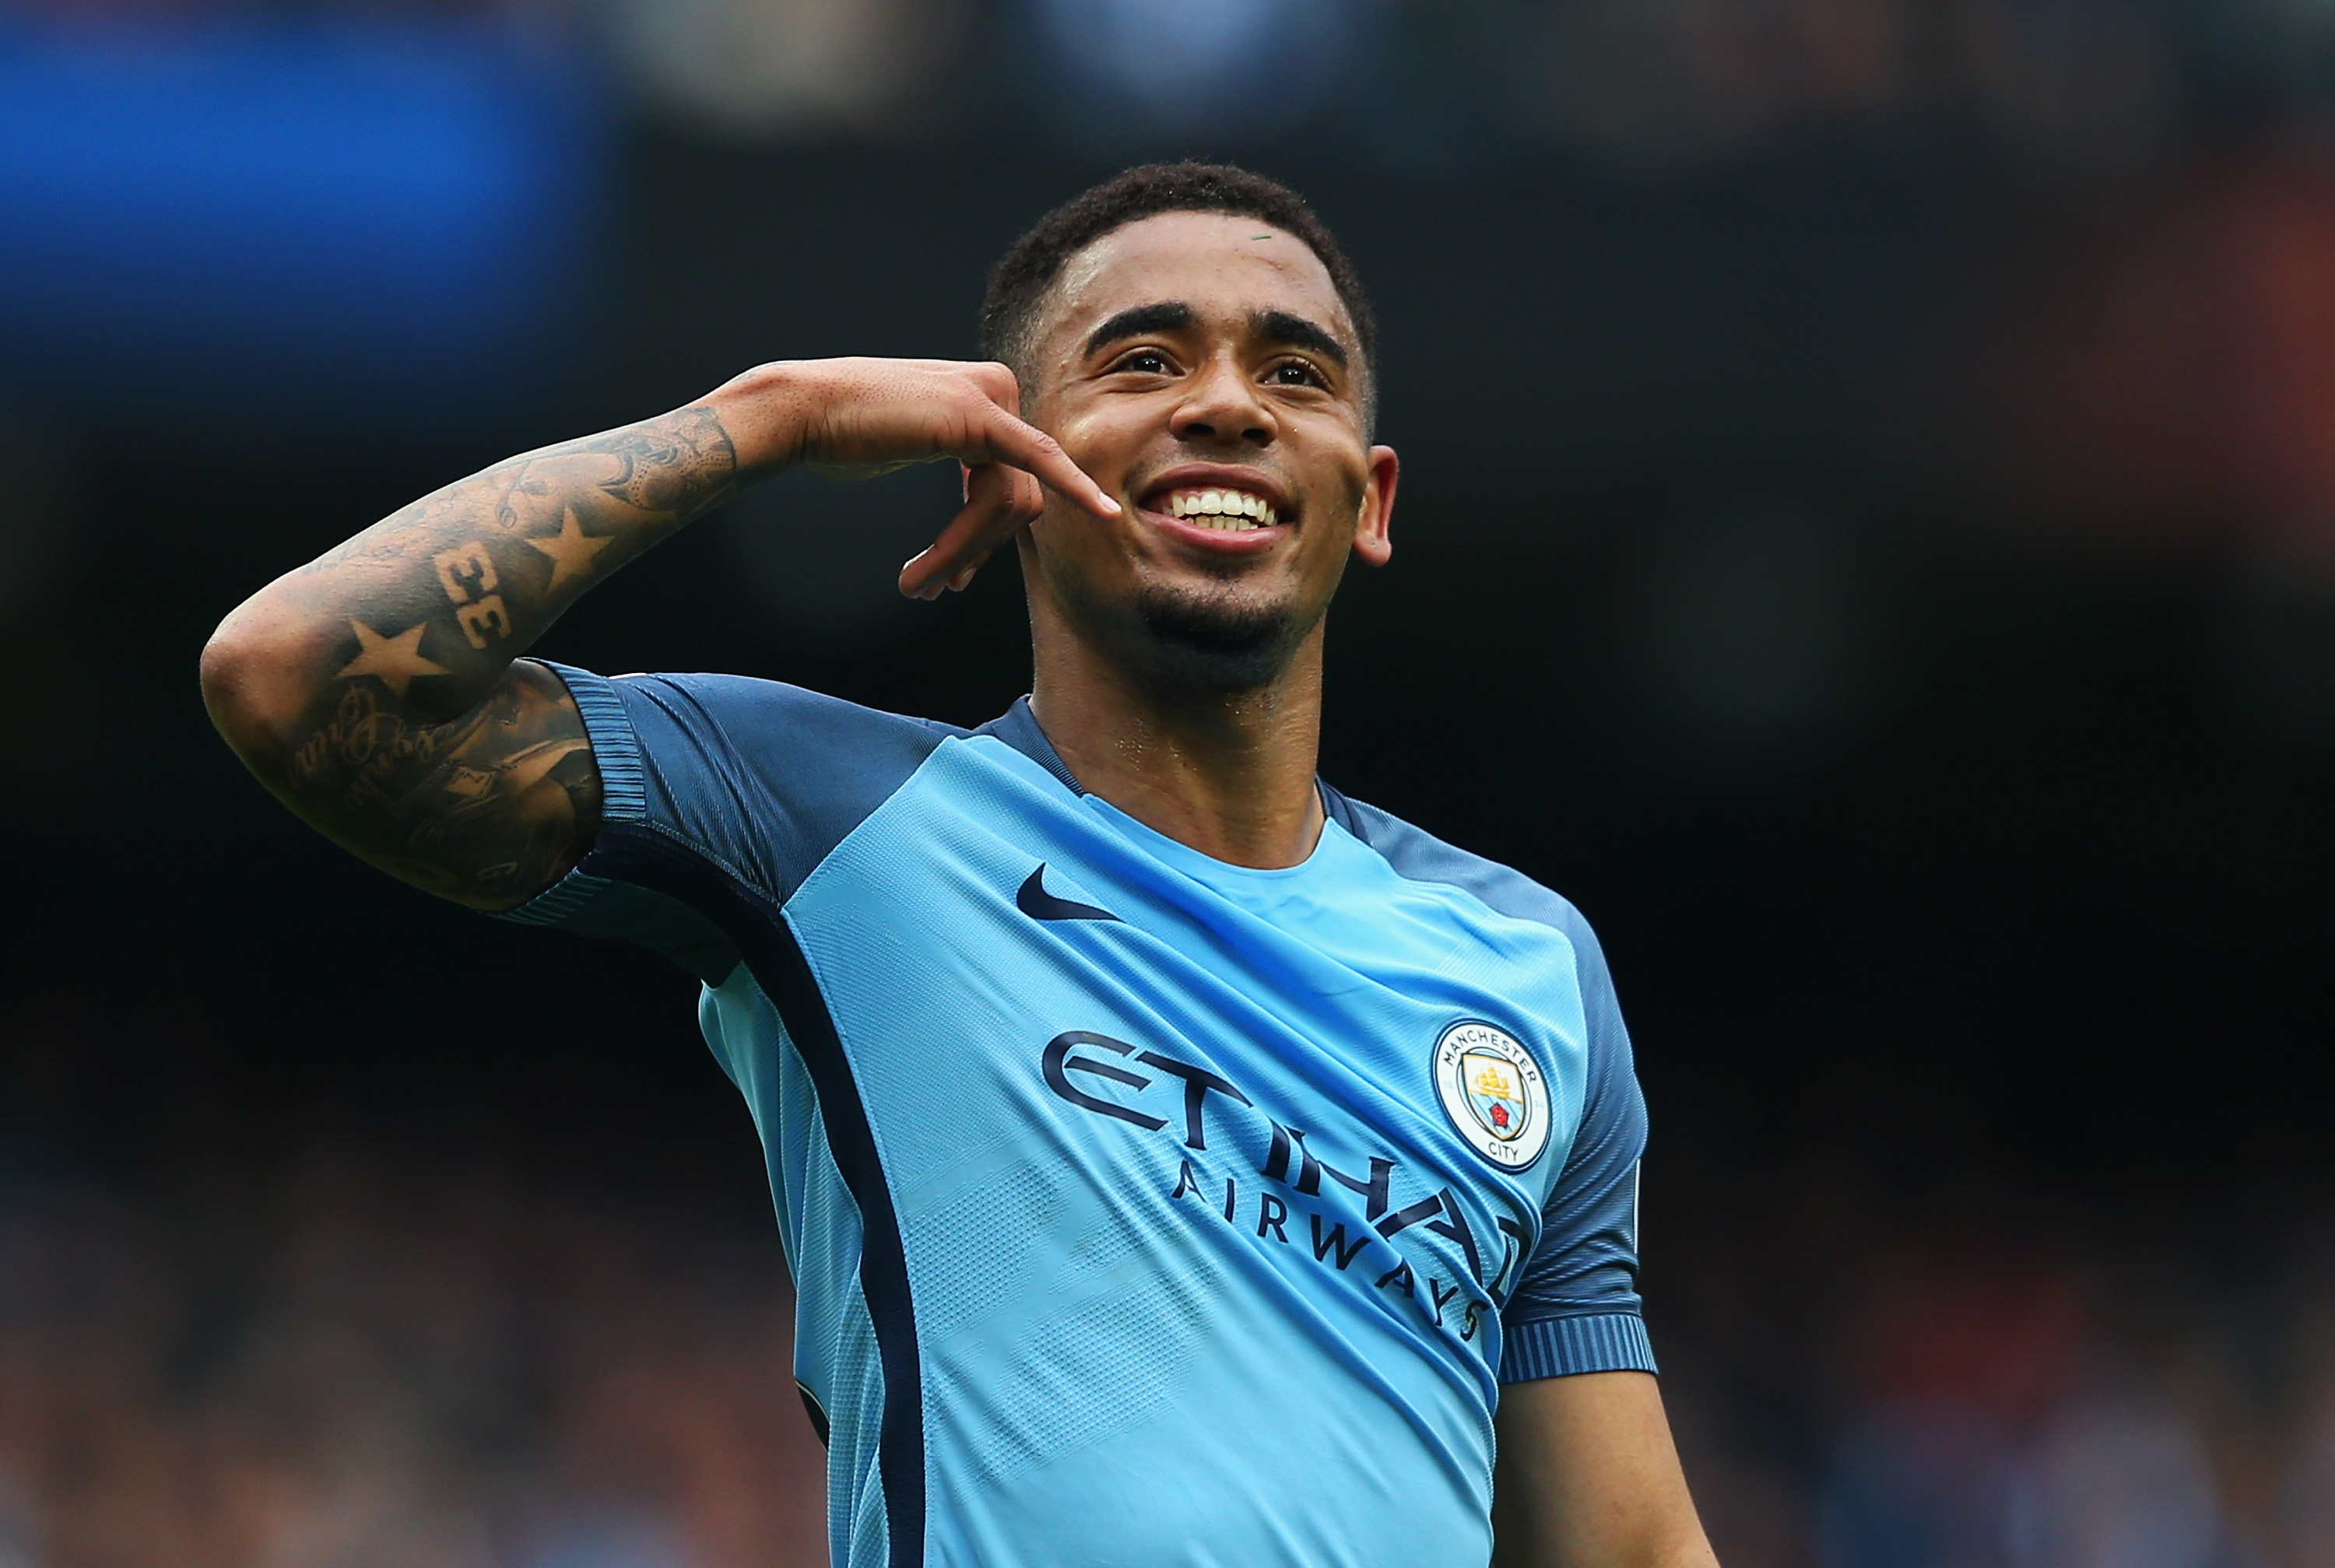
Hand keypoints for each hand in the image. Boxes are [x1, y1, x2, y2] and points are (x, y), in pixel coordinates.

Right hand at [710, 357, 1120, 599]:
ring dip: (965, 551)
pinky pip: (1035, 466)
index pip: (1012, 480)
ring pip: (1011, 502)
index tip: (957, 576)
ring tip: (920, 582)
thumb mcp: (914, 443)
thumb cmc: (844, 434)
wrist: (803, 412)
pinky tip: (1104, 514)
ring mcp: (993, 396)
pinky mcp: (982, 415)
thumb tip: (986, 515)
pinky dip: (1071, 492)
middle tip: (933, 589)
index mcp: (986, 394)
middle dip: (976, 551)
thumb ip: (962, 464)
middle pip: (1018, 497)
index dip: (986, 537)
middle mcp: (998, 388)